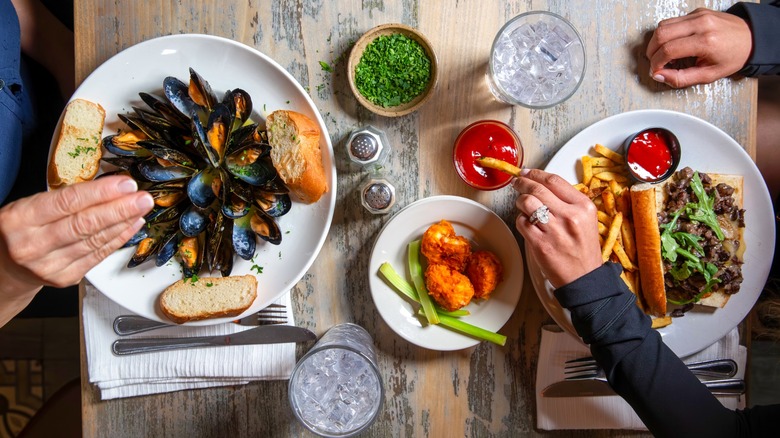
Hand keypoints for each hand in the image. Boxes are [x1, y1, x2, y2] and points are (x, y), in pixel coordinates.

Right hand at [0, 176, 152, 324]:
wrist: (4, 267)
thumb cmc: (19, 230)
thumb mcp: (28, 207)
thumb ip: (63, 199)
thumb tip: (108, 186)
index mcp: (19, 220)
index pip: (67, 203)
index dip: (100, 193)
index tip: (124, 184)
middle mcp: (32, 245)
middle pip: (84, 224)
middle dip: (119, 209)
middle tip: (142, 198)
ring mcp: (49, 265)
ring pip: (94, 240)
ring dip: (123, 223)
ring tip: (141, 209)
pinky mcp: (65, 278)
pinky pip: (97, 255)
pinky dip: (117, 239)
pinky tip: (131, 226)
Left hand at [512, 170, 601, 287]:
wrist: (584, 278)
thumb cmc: (583, 249)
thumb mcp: (586, 220)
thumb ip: (568, 202)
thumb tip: (542, 185)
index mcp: (583, 207)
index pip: (554, 181)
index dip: (536, 174)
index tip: (527, 172)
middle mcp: (570, 216)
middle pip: (537, 189)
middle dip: (522, 183)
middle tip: (516, 182)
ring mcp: (554, 230)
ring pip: (527, 203)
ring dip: (520, 201)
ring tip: (522, 204)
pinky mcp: (540, 244)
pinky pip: (521, 223)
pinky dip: (520, 221)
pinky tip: (527, 224)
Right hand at [646, 8, 751, 87]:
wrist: (751, 38)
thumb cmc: (733, 56)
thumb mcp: (709, 75)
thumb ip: (681, 78)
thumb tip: (660, 76)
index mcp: (706, 41)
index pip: (669, 50)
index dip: (656, 62)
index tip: (655, 71)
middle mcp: (701, 24)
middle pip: (661, 34)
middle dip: (652, 51)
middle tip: (654, 62)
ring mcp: (698, 15)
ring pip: (663, 25)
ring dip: (656, 41)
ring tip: (661, 54)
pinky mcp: (697, 12)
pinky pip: (672, 21)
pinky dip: (666, 34)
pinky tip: (672, 44)